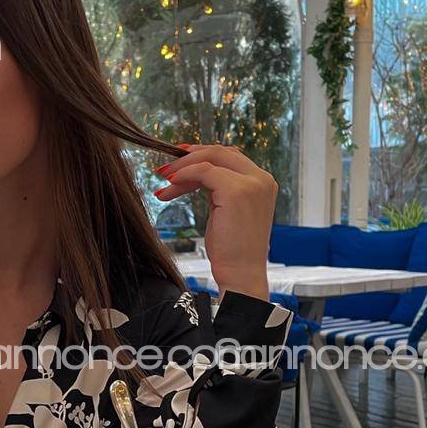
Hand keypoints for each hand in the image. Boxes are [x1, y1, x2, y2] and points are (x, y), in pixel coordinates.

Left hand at [154, 143, 276, 299]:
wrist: (241, 275)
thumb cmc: (232, 251)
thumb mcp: (227, 212)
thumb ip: (219, 190)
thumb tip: (196, 174)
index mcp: (263, 183)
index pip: (231, 158)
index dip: (204, 155)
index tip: (180, 161)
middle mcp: (262, 179)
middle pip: (221, 152)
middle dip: (190, 157)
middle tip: (165, 168)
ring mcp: (251, 184)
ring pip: (211, 159)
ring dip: (183, 167)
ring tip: (163, 180)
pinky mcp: (236, 191)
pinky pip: (204, 171)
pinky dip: (184, 175)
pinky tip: (170, 186)